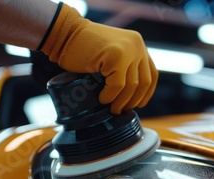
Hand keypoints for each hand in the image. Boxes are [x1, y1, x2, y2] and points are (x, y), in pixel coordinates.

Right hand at [40, 4, 157, 114]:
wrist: (62, 33)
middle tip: (121, 110)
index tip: (139, 104)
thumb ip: (124, 67)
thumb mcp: (111, 55)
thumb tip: (131, 97)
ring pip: (131, 86)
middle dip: (133, 100)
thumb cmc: (81, 48)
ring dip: (121, 101)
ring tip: (111, 108)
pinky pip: (118, 85)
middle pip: (143, 82)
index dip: (146, 93)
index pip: (151, 74)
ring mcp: (128, 49)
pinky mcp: (116, 56)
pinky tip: (102, 99)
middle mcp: (137, 45)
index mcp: (137, 44)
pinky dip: (110, 96)